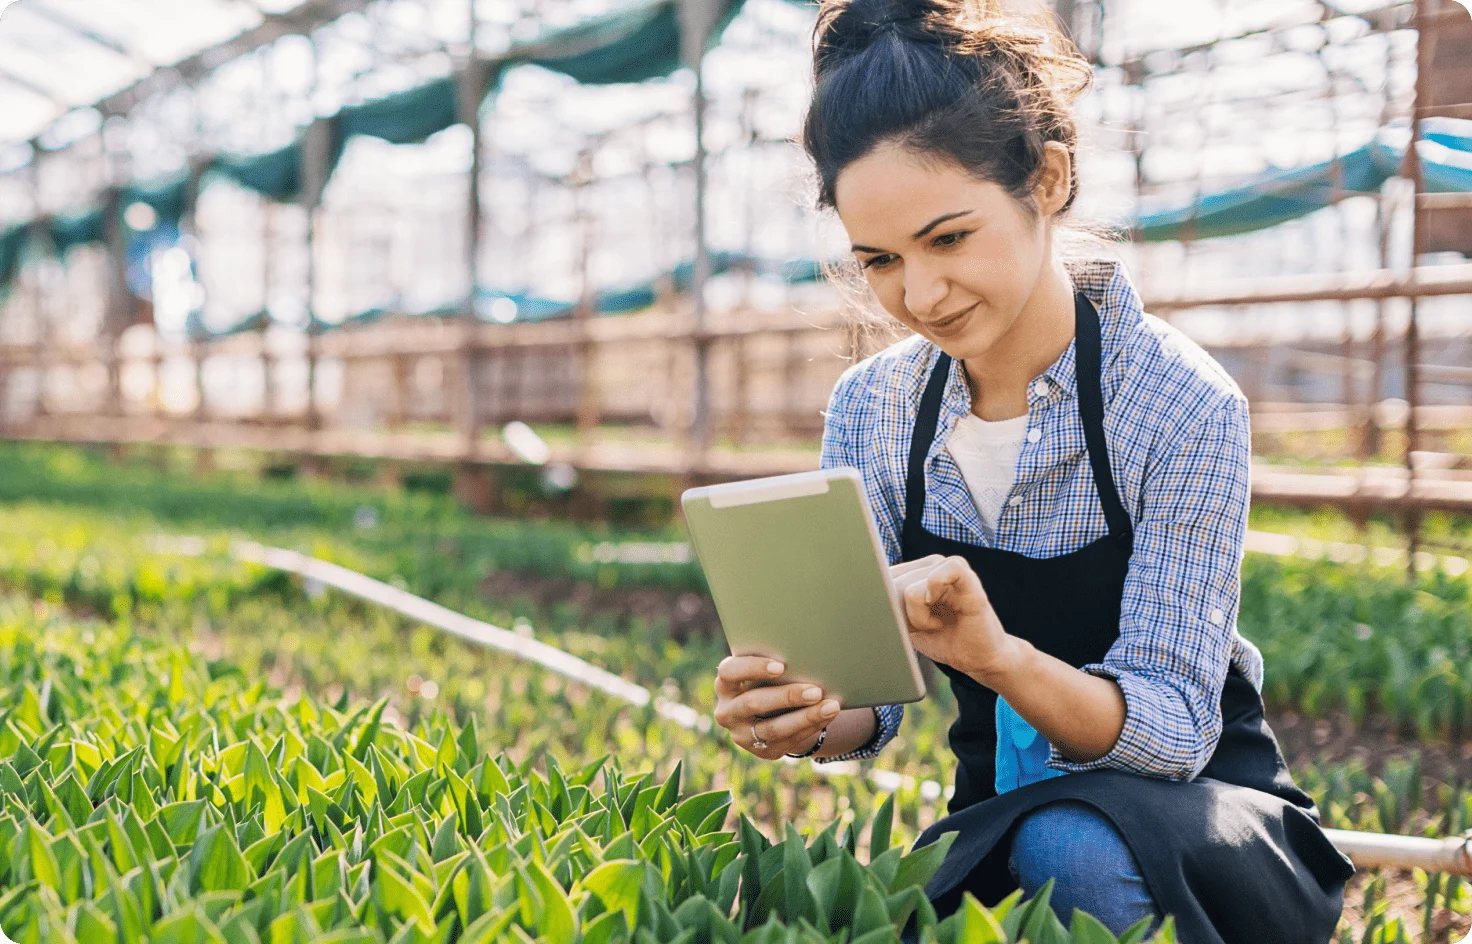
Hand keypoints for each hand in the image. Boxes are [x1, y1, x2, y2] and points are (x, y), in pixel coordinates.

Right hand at [712, 656, 841, 759]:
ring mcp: (742, 734)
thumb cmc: (767, 680)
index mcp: (725, 684)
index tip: (781, 666)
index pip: (730, 672)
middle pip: (754, 703)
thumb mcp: (762, 671)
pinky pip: (788, 741)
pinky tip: (827, 716)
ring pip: (773, 729)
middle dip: (787, 697)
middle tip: (816, 691)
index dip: (753, 668)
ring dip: (805, 717)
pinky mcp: (761, 750)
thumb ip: (773, 666)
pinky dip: (811, 727)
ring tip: (831, 706)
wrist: (766, 712)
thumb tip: (807, 656)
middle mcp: (727, 711)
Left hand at [889, 555, 1015, 684]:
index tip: (891, 623)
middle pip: (891, 584)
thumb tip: (865, 596)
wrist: (978, 658)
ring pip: (909, 590)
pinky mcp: (968, 578)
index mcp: (911, 571)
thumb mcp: (903, 625)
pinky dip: (934, 602)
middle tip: (922, 628)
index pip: (876, 576)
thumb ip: (885, 605)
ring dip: (918, 619)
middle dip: (900, 617)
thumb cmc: (941, 640)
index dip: (879, 604)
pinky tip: (942, 616)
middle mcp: (929, 564)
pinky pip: (939, 575)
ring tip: (936, 624)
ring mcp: (948, 568)